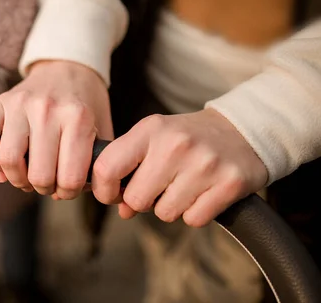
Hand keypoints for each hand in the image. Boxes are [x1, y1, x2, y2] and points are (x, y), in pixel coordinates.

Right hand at [0, 61, 113, 199]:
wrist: (68, 66)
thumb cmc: (86, 104)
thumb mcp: (102, 129)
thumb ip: (93, 163)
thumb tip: (63, 194)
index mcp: (78, 118)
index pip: (70, 178)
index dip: (68, 192)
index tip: (67, 188)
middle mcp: (48, 110)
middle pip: (39, 175)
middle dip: (43, 189)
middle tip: (47, 184)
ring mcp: (21, 104)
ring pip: (9, 160)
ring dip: (17, 179)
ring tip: (26, 179)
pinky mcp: (0, 101)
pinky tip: (3, 170)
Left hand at [92, 109, 267, 226]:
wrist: (243, 130)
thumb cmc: (188, 138)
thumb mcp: (154, 140)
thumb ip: (129, 169)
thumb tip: (121, 209)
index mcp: (150, 129)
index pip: (107, 168)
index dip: (104, 190)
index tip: (114, 194)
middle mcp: (175, 144)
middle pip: (137, 199)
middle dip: (144, 201)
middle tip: (159, 188)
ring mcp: (204, 164)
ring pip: (165, 213)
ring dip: (171, 207)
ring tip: (184, 186)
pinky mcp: (229, 183)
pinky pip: (194, 220)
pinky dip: (196, 213)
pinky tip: (203, 193)